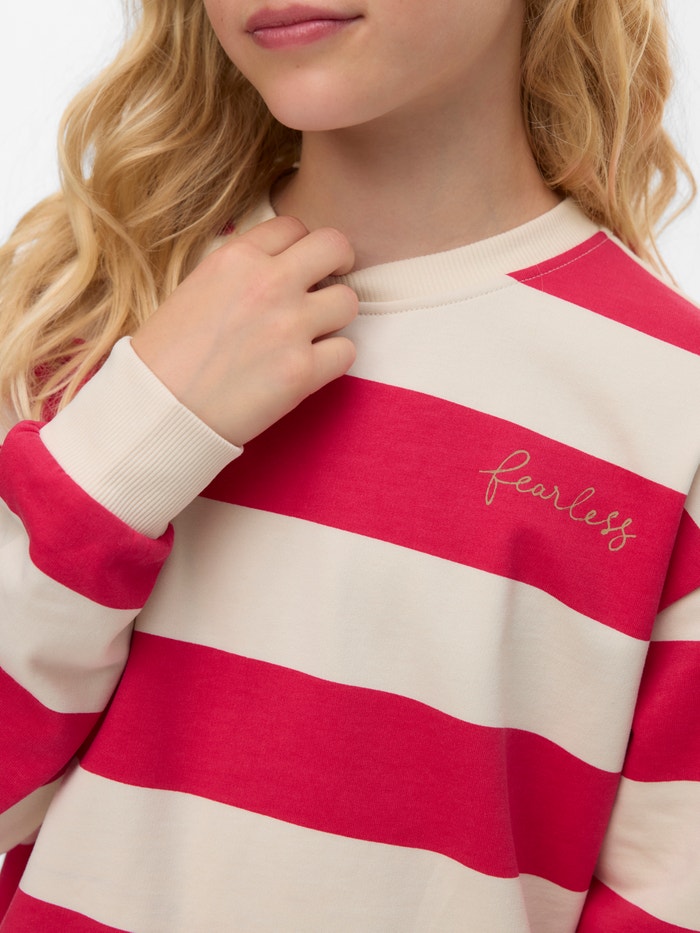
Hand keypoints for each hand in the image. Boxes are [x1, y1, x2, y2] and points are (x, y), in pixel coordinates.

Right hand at [131, 215, 357, 445]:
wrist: (157, 410)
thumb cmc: (167, 355)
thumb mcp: (196, 287)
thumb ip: (241, 272)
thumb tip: (281, 269)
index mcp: (236, 258)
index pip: (293, 226)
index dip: (300, 246)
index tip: (298, 265)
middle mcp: (268, 283)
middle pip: (335, 246)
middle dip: (339, 263)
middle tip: (330, 283)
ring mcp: (289, 326)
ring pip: (348, 301)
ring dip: (335, 318)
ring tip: (312, 334)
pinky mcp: (303, 371)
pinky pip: (347, 351)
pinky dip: (333, 359)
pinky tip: (308, 366)